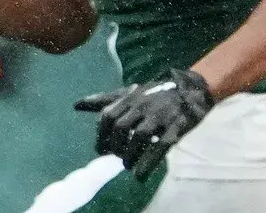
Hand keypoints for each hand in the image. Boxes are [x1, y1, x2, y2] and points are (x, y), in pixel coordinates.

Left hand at [74, 68, 213, 179]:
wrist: (189, 90)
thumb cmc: (153, 94)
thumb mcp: (128, 93)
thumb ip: (103, 100)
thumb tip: (75, 105)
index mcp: (129, 98)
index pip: (108, 115)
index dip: (101, 134)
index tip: (100, 148)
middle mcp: (143, 105)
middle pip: (121, 127)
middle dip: (114, 145)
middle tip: (113, 158)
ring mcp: (160, 116)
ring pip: (140, 136)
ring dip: (129, 154)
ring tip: (126, 166)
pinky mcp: (177, 127)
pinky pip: (161, 146)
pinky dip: (148, 162)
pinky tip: (140, 174)